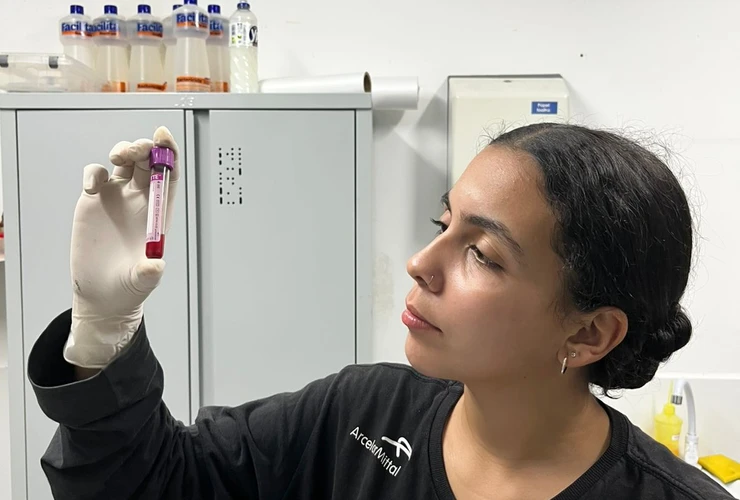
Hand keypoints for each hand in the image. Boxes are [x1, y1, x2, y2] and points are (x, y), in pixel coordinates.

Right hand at [63, 126, 179, 368]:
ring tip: (118, 158)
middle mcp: (141, 200)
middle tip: (135, 150)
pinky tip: (92, 187)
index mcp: (159, 211)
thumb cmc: (129, 285)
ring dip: (122, 150)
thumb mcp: (142, 281)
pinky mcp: (94, 202)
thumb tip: (155, 266)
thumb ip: (148, 272)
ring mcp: (117, 198)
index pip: (170, 174)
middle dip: (144, 147)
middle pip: (148, 161)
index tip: (163, 136)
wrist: (102, 293)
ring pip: (124, 161)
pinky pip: (96, 175)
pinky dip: (94, 173)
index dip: (169, 152)